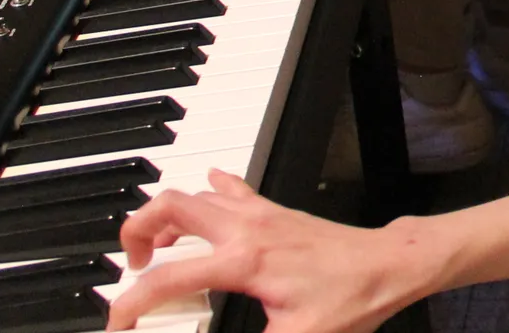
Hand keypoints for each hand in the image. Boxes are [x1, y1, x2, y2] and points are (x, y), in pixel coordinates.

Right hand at [106, 170, 428, 332]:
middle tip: (131, 267)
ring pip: (196, 194)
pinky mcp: (275, 211)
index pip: (167, 279)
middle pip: (170, 206)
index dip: (131, 304)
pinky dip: (206, 192)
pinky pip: (231, 189)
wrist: (389, 265)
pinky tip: (203, 195)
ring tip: (156, 247)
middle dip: (136, 232)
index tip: (118, 321)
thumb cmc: (351, 299)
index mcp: (244, 263)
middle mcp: (247, 229)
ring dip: (167, 215)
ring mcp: (261, 215)